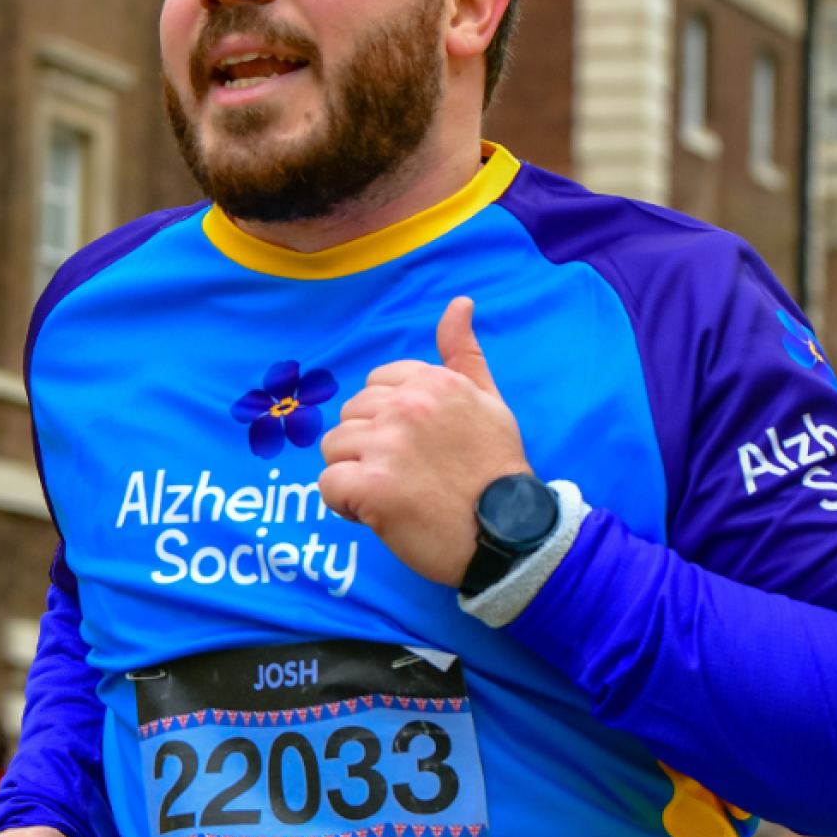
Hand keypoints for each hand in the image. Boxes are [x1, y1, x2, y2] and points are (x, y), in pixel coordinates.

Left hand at [320, 298, 531, 585]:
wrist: (509, 534)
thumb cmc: (497, 470)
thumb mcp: (490, 400)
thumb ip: (464, 353)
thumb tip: (460, 301)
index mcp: (433, 382)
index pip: (376, 385)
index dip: (387, 419)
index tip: (414, 446)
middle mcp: (407, 406)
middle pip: (351, 415)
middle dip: (368, 446)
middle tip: (405, 475)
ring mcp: (387, 445)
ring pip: (333, 447)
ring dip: (353, 473)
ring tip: (390, 493)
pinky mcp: (371, 487)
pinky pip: (328, 484)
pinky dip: (344, 503)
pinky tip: (374, 513)